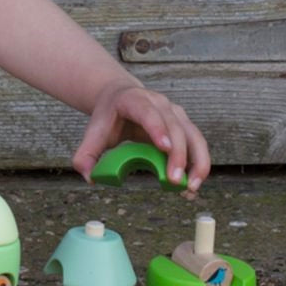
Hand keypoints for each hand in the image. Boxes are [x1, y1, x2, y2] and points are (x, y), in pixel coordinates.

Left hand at [71, 81, 210, 195]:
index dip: (157, 128)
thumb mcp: (94, 130)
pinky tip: (191, 186)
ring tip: (190, 188)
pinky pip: (197, 145)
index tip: (164, 148)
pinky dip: (198, 166)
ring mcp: (176, 113)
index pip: (147, 112)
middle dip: (178, 155)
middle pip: (174, 127)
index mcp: (134, 100)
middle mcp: (159, 103)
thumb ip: (87, 153)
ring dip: (196, 162)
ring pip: (194, 136)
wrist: (121, 97)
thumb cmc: (109, 116)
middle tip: (174, 181)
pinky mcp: (185, 125)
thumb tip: (89, 176)